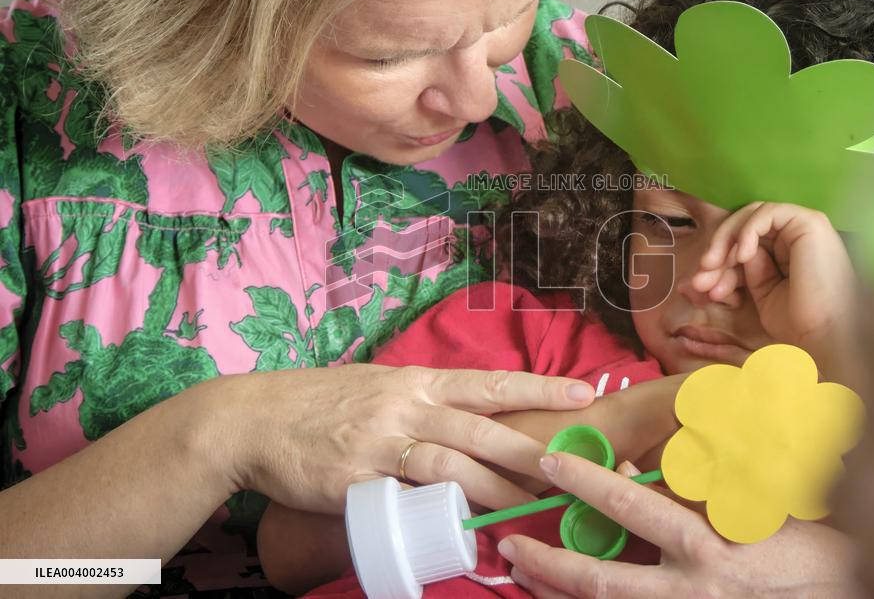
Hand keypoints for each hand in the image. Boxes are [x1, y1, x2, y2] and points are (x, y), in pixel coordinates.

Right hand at [214, 365, 594, 512]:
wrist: (253, 419)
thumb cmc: (320, 404)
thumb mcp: (377, 388)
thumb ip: (421, 404)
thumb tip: (466, 422)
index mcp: (416, 381)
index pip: (490, 381)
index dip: (540, 385)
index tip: (584, 391)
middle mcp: (405, 405)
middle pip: (481, 426)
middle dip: (530, 447)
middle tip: (573, 463)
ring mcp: (380, 441)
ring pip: (452, 463)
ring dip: (495, 488)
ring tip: (530, 508)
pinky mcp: (355, 479)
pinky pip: (405, 498)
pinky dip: (436, 512)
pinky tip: (461, 527)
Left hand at [499, 452, 861, 598]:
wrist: (843, 593)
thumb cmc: (814, 547)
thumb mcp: (768, 503)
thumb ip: (718, 477)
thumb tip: (675, 442)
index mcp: (708, 545)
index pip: (634, 510)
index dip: (589, 484)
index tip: (554, 462)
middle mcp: (692, 589)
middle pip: (603, 581)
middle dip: (551, 562)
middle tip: (510, 543)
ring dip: (559, 596)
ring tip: (520, 576)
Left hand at [692, 202, 856, 370]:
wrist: (827, 334)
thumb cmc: (800, 321)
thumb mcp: (762, 292)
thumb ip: (744, 270)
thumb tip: (715, 259)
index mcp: (788, 251)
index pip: (744, 243)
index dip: (720, 263)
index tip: (702, 288)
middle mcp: (797, 235)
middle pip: (744, 227)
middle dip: (717, 252)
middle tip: (700, 278)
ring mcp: (804, 226)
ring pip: (752, 216)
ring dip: (725, 241)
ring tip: (712, 269)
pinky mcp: (810, 221)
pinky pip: (767, 213)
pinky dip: (747, 231)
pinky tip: (740, 257)